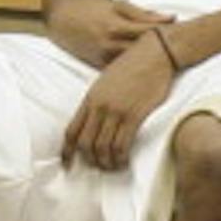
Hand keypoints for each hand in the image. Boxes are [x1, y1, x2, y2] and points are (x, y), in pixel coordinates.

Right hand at [47, 0, 174, 68]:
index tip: (184, 36)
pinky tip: (153, 73)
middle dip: (164, 53)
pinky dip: (139, 73)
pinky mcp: (101, 70)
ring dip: (154, 66)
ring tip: (171, 64)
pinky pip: (124, 73)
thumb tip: (172, 18)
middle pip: (145, 54)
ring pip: (136, 67)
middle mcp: (110, 46)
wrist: (68, 22)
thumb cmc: (99, 10)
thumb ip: (145, 14)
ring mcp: (105, 60)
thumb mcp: (120, 5)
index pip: (150, 34)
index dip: (168, 36)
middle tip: (184, 52)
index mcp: (117, 26)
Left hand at [62, 32, 176, 169]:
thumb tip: (93, 122)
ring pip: (103, 148)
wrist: (154, 53)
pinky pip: (122, 145)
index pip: (71, 131)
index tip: (67, 164)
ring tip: (113, 166)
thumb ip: (97, 101)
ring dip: (106, 163)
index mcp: (90, 98)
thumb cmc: (132, 65)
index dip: (66, 152)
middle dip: (90, 160)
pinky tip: (124, 160)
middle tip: (98, 166)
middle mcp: (99, 107)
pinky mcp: (134, 115)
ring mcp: (116, 111)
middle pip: (85, 144)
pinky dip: (121, 158)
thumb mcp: (106, 81)